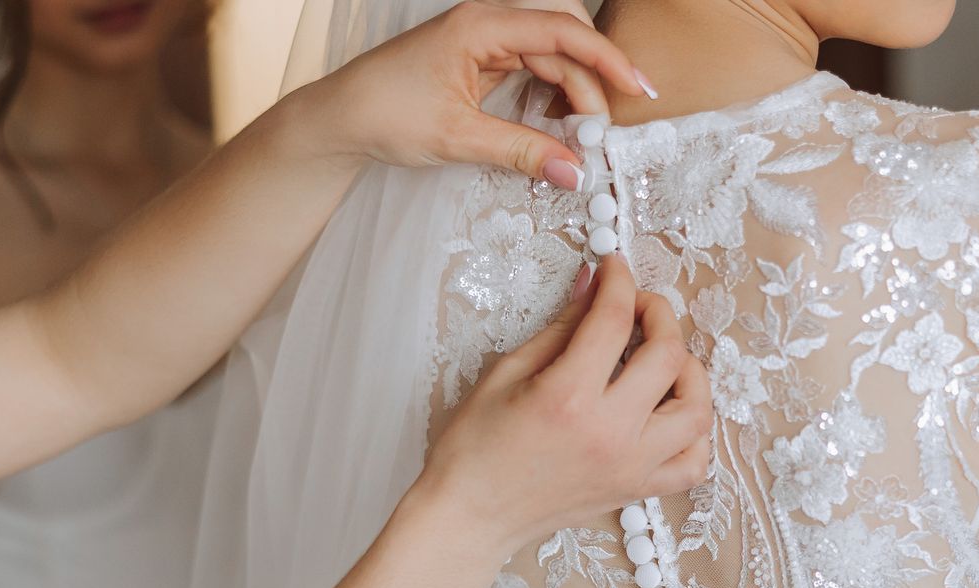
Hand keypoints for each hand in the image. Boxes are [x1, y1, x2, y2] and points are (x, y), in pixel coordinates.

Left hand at [316, 0, 653, 189]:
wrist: (341, 119)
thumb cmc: (385, 113)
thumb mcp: (458, 138)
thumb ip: (521, 152)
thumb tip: (575, 172)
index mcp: (482, 24)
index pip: (562, 32)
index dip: (606, 60)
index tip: (638, 89)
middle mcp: (489, 23)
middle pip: (564, 42)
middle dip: (593, 82)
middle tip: (605, 132)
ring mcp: (487, 40)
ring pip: (553, 58)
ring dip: (574, 95)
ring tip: (584, 137)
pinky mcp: (483, 61)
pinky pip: (534, 71)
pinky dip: (553, 99)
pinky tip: (559, 127)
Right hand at [419, 253, 711, 558]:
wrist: (471, 516)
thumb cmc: (476, 448)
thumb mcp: (507, 372)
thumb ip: (561, 328)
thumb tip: (593, 287)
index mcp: (568, 397)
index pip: (614, 319)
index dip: (618, 281)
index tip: (614, 267)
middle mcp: (609, 433)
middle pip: (667, 356)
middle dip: (657, 314)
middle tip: (636, 306)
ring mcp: (629, 466)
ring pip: (696, 409)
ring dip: (688, 372)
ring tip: (661, 360)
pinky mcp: (635, 490)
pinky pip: (694, 463)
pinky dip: (694, 433)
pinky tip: (670, 413)